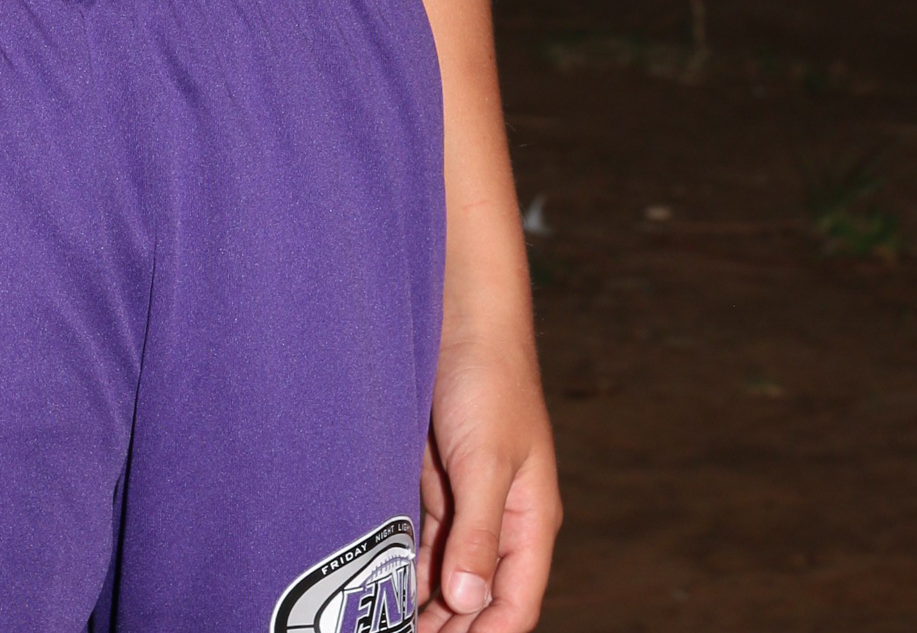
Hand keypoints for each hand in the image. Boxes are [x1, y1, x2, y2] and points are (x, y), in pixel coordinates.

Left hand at [417, 327, 560, 632]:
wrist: (461, 315)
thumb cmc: (488, 380)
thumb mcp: (486, 462)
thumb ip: (479, 534)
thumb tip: (469, 602)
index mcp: (531, 520)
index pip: (515, 603)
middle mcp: (503, 519)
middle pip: (482, 598)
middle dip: (454, 628)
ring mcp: (469, 501)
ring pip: (451, 575)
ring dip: (427, 605)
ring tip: (387, 628)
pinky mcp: (438, 481)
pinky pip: (426, 542)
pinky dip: (411, 570)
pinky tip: (385, 588)